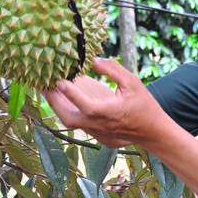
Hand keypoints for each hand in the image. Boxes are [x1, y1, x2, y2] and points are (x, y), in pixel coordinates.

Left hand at [43, 58, 170, 147]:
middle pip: (68, 117)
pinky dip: (69, 111)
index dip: (71, 93)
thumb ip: (114, 70)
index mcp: (109, 113)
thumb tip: (95, 60)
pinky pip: (79, 124)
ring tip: (50, 90)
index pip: (85, 104)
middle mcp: (100, 126)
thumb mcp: (133, 83)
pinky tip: (64, 100)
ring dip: (59, 106)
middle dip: (53, 101)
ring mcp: (97, 134)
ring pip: (71, 122)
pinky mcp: (97, 137)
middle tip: (44, 84)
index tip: (58, 80)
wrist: (153, 132)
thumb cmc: (144, 105)